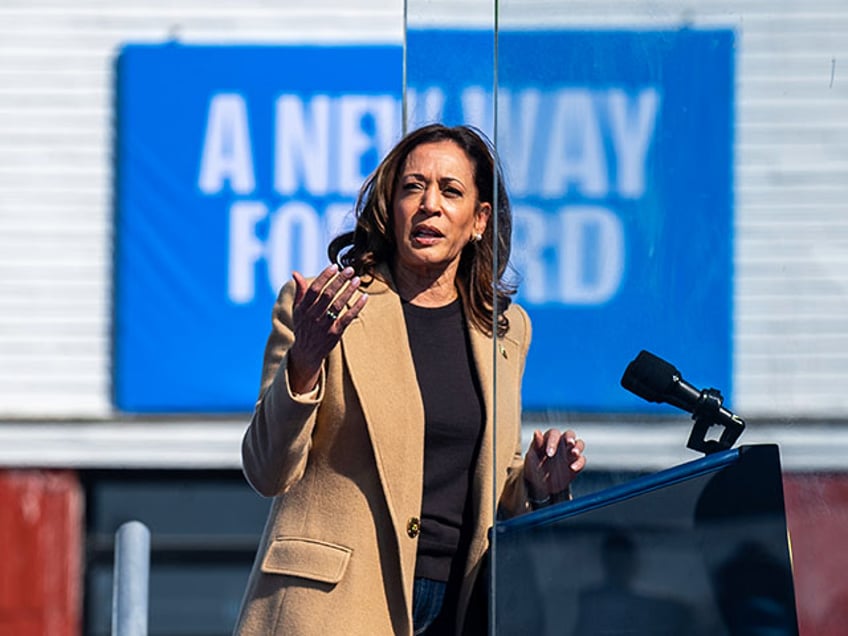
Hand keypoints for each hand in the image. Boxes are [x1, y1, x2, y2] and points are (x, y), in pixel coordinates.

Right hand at [287, 264, 367, 392]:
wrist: (306, 353)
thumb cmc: (303, 326)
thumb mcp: (297, 310)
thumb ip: (300, 292)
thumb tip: (295, 273)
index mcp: (303, 309)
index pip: (314, 289)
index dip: (325, 276)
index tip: (335, 266)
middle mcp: (313, 317)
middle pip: (327, 295)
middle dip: (339, 280)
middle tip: (350, 269)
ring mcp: (324, 326)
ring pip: (338, 305)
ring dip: (349, 291)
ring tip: (357, 280)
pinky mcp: (335, 333)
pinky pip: (348, 318)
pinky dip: (357, 307)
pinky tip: (364, 296)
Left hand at [522, 428, 585, 501]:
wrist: (540, 485)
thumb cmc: (534, 466)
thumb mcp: (532, 456)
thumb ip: (536, 444)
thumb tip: (537, 431)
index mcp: (550, 438)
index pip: (554, 434)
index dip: (552, 442)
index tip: (549, 454)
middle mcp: (562, 443)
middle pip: (570, 434)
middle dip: (570, 437)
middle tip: (569, 443)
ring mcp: (570, 452)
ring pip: (579, 444)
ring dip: (578, 448)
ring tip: (574, 453)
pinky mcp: (576, 462)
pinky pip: (582, 460)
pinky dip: (579, 463)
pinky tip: (572, 468)